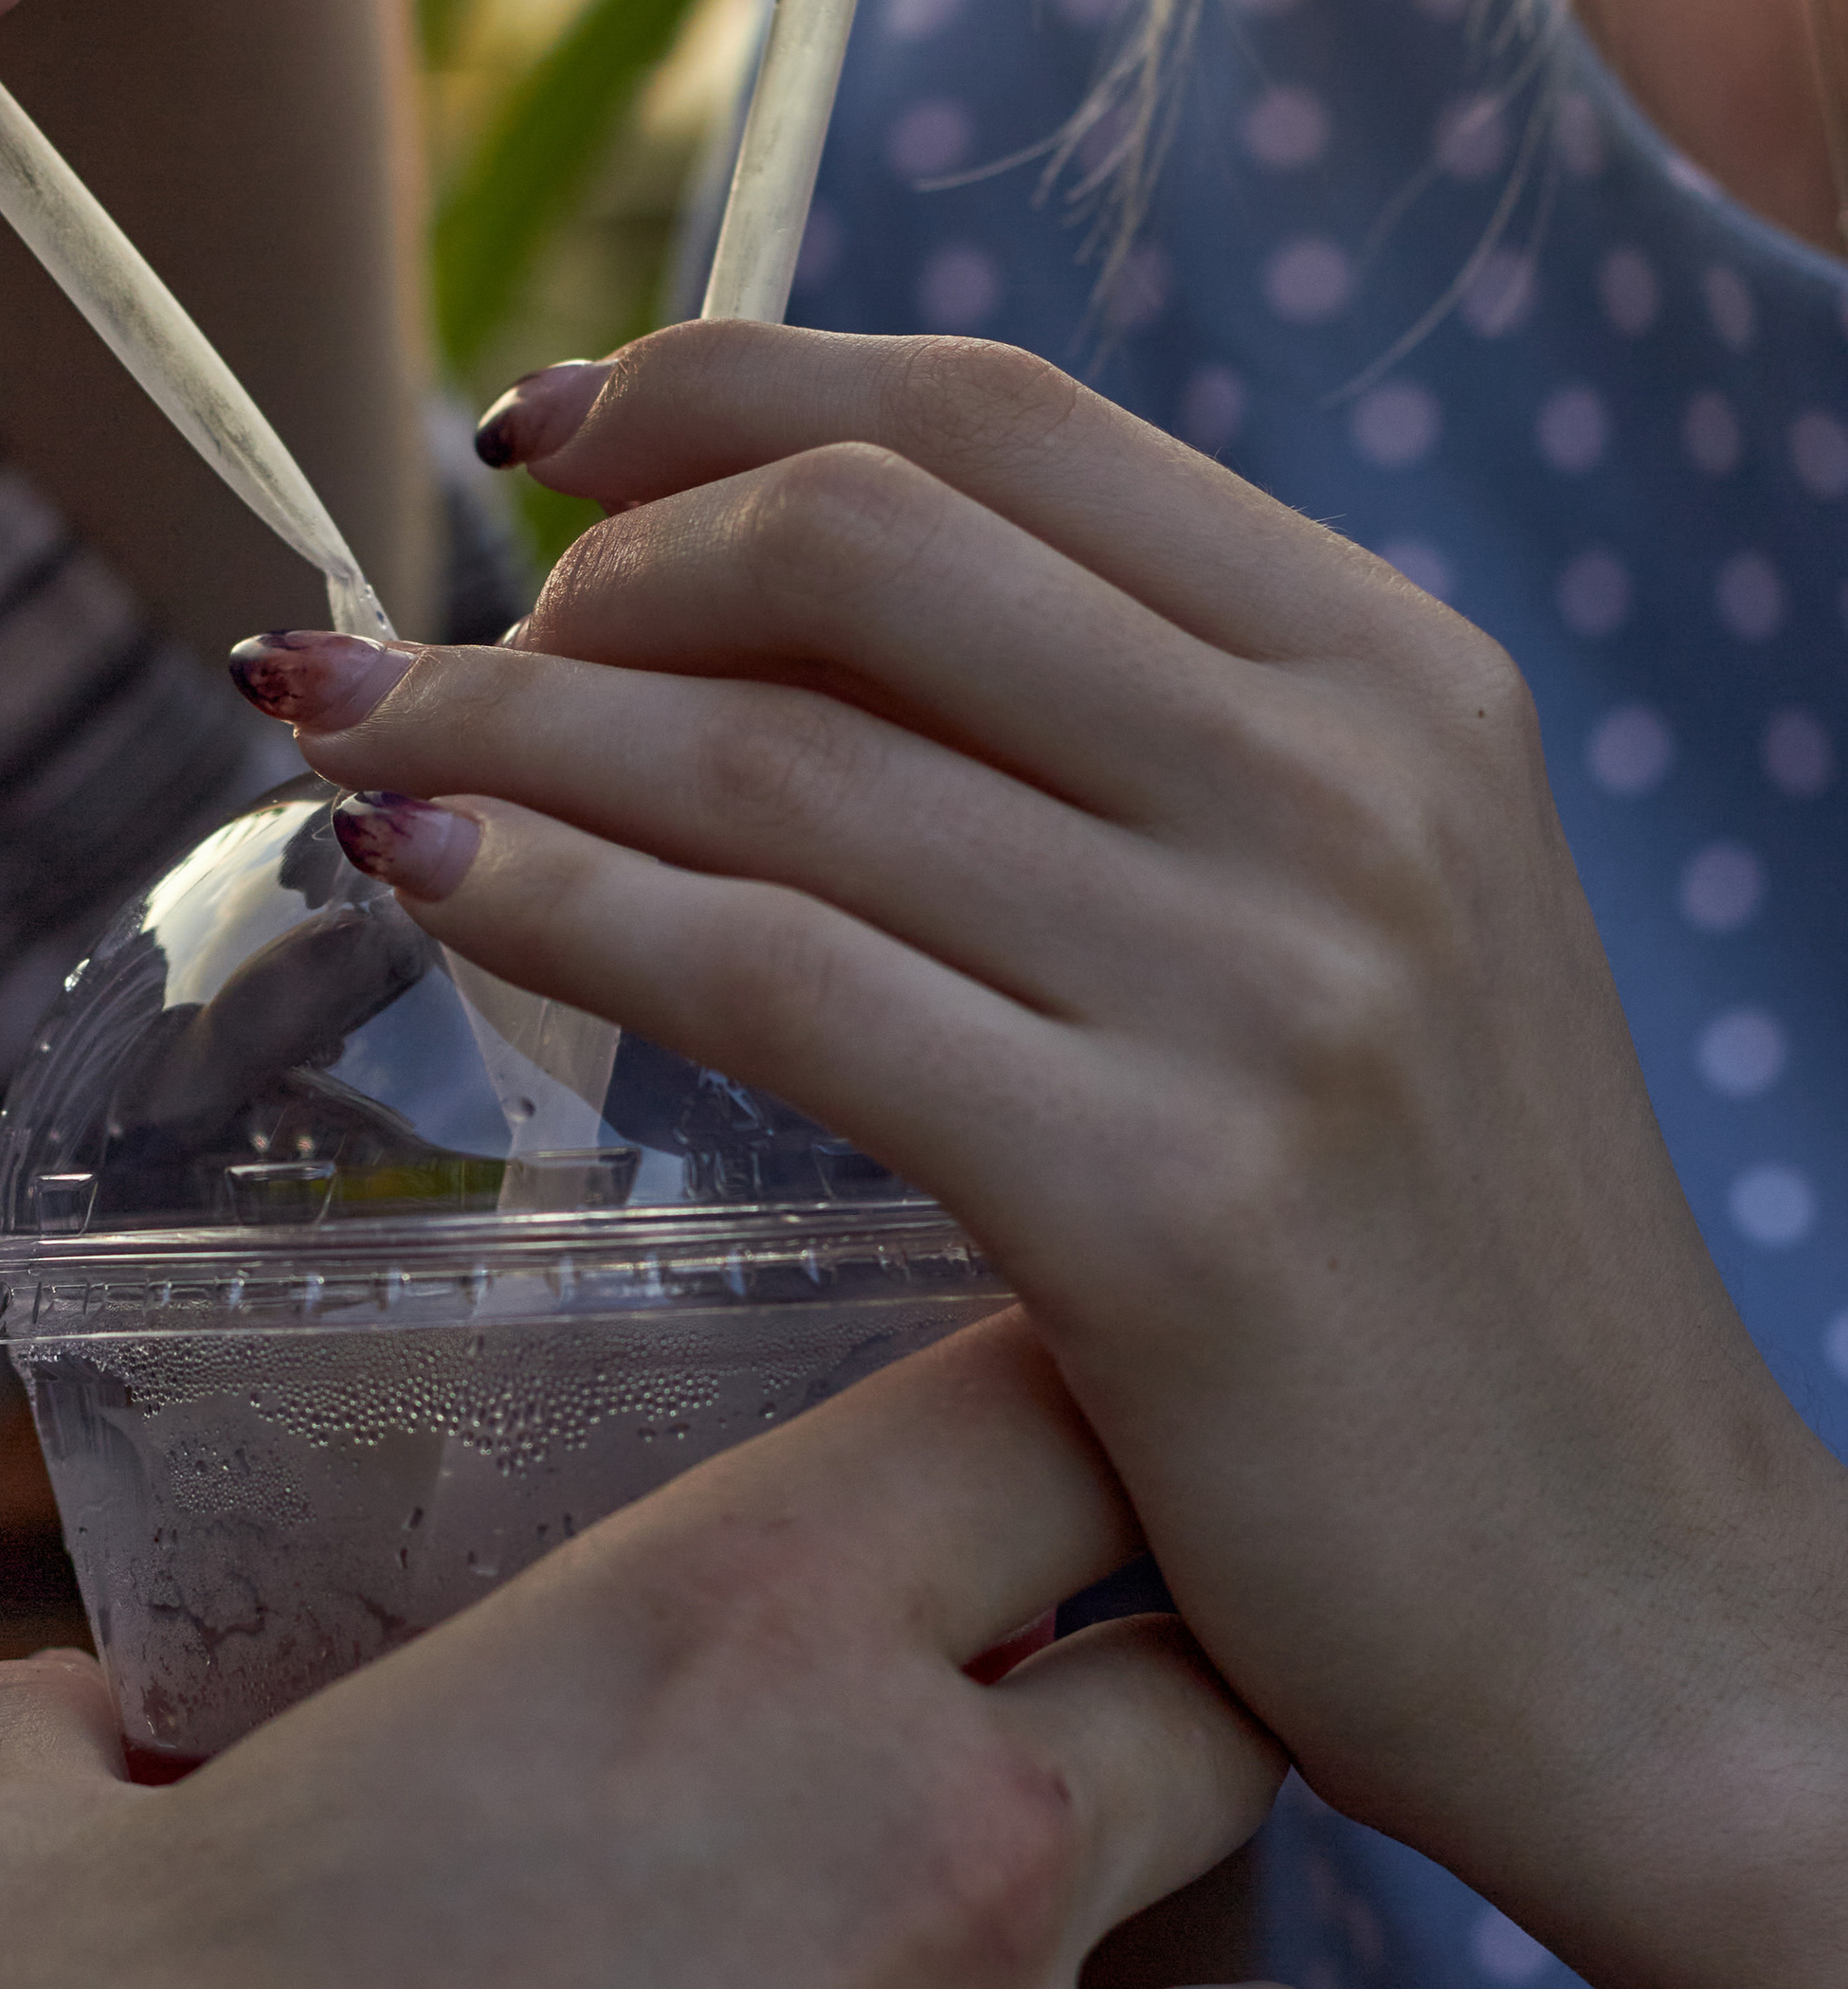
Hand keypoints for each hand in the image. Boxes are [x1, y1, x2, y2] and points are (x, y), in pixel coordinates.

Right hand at [0, 1316, 1346, 1988]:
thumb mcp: (3, 1875)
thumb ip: (47, 1736)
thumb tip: (55, 1718)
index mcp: (728, 1643)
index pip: (1050, 1413)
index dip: (1068, 1423)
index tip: (1036, 1469)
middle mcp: (944, 1857)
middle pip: (1227, 1703)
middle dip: (1156, 1722)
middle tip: (1040, 1770)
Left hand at [254, 321, 1847, 1988]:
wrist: (1634, 1607)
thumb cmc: (1449, 1285)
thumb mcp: (1356, 943)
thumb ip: (1141, 766)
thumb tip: (800, 648)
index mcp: (1395, 680)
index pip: (1000, 420)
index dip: (728, 381)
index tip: (545, 434)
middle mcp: (1344, 785)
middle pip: (857, 544)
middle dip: (584, 570)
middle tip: (433, 657)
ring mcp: (1263, 987)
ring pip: (777, 766)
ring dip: (507, 731)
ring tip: (354, 749)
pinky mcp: (1162, 1206)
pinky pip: (777, 981)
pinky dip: (566, 910)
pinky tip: (435, 886)